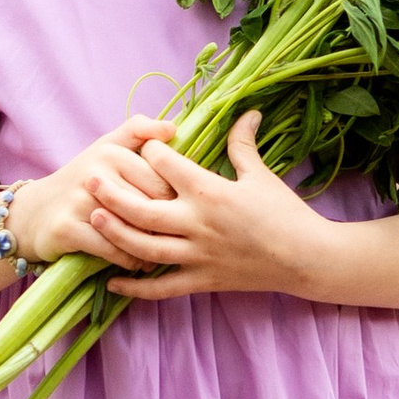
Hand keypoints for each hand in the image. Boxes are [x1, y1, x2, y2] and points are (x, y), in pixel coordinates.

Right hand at [2, 115, 183, 270]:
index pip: (162, 180)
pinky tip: (136, 263)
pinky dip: (129, 260)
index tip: (180, 213)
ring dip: (150, 247)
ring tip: (161, 254)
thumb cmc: (82, 181)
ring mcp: (79, 201)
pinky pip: (112, 249)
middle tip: (174, 239)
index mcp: (111, 151)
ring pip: (132, 229)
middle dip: (165, 227)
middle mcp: (95, 173)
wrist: (33, 212)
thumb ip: (138, 132)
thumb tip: (173, 127)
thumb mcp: (106, 147)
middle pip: (150, 206)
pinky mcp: (67, 228)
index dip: (176, 201)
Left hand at [83, 112, 332, 302]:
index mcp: (211, 192)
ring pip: (145, 247)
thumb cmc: (286, 213)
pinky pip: (162, 288)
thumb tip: (246, 111)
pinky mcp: (202, 281)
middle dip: (113, 193)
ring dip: (115, 234)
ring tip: (93, 219)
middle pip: (142, 209)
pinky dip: (136, 287)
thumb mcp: (262, 175)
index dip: (151, 152)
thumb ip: (243, 144)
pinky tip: (113, 281)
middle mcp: (198, 224)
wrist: (307, 258)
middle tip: (90, 179)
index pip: (167, 166)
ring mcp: (197, 255)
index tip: (142, 146)